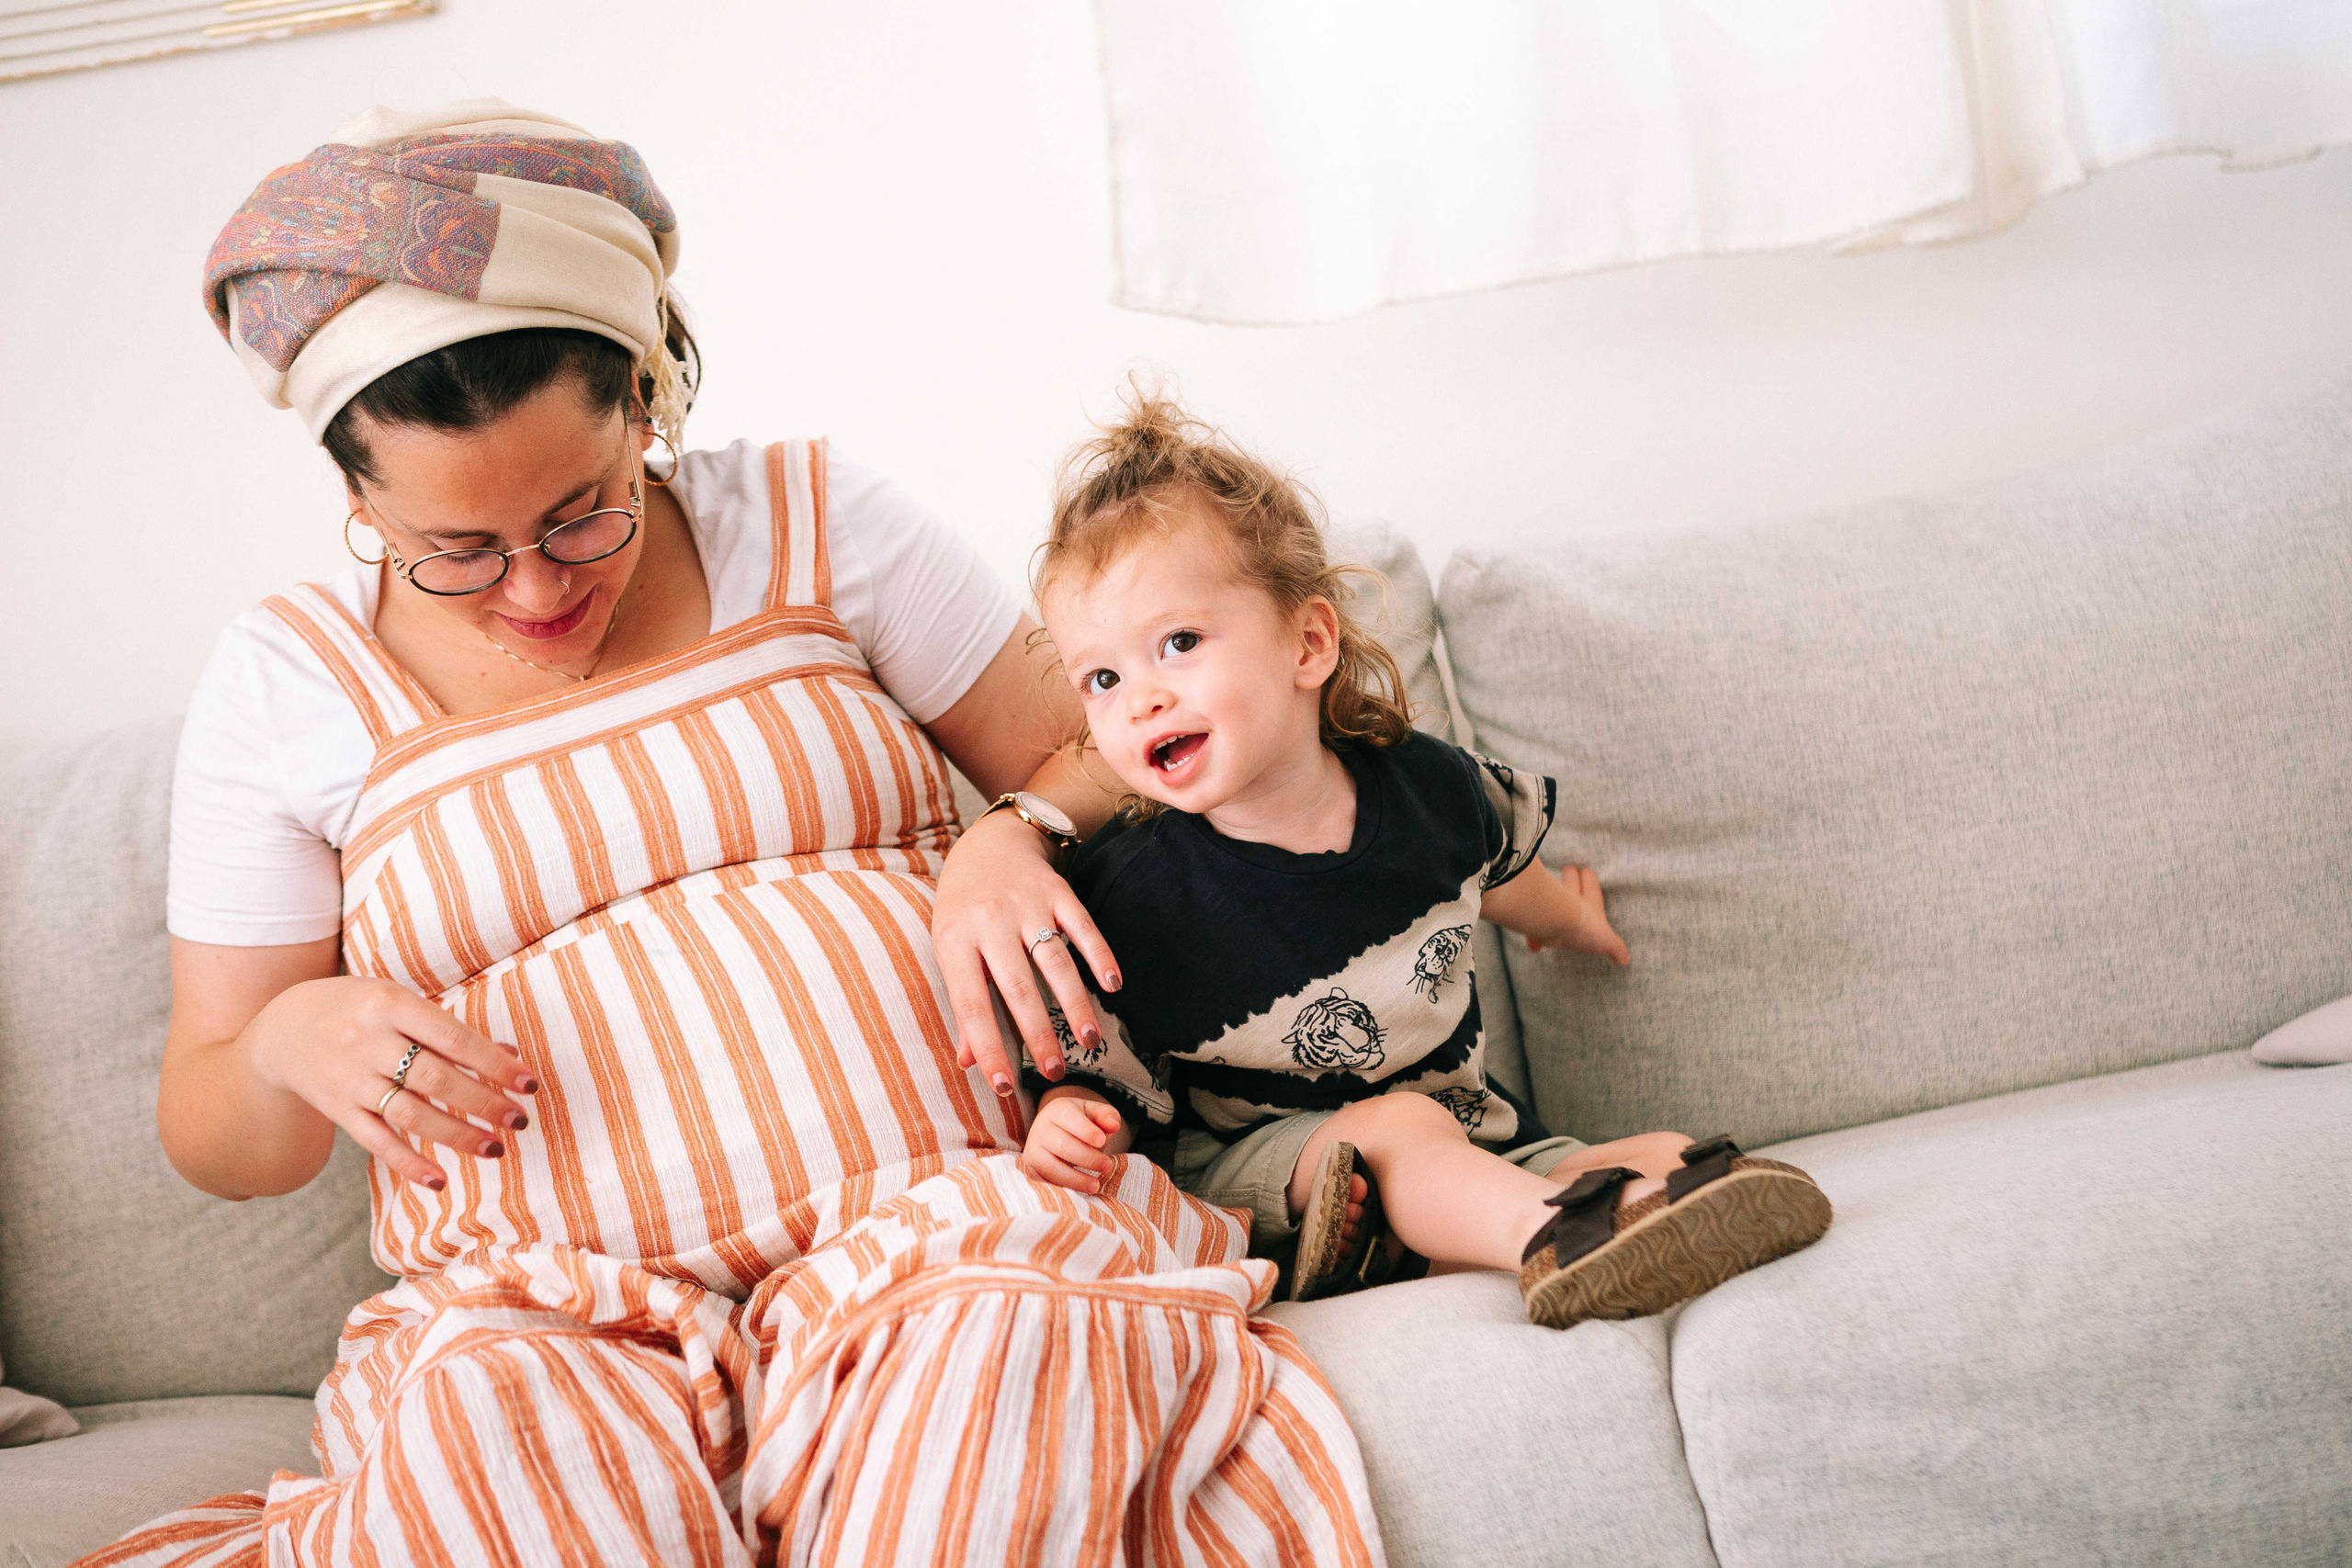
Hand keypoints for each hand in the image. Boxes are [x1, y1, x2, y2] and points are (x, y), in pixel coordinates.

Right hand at [244, 975, 539, 1188]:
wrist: (283, 1028)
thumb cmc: (360, 1011)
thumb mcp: (398, 1002)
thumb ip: (448, 1028)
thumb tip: (510, 1053)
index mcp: (390, 1004)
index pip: (452, 1038)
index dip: (494, 1063)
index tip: (529, 1085)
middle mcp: (368, 1041)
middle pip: (434, 1078)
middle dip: (482, 1103)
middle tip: (519, 1121)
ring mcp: (349, 1078)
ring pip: (409, 1114)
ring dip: (456, 1135)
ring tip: (495, 1149)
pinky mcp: (336, 1108)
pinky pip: (375, 1140)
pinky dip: (408, 1163)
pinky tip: (440, 1180)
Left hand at [931, 809, 1120, 1097]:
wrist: (988, 843)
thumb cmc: (964, 909)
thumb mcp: (951, 950)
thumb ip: (964, 1004)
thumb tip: (969, 1063)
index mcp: (954, 941)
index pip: (971, 1005)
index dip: (989, 1047)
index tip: (1005, 1087)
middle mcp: (990, 922)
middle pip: (1018, 988)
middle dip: (1039, 1035)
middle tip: (1054, 1072)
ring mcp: (1026, 904)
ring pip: (1055, 962)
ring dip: (1076, 1004)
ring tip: (1090, 1041)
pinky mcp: (1057, 891)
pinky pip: (1083, 927)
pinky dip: (1100, 956)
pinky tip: (1113, 986)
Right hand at [1020, 1092, 1126, 1192]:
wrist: (1057, 1130)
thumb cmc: (1081, 1123)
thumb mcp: (1095, 1114)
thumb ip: (1107, 1116)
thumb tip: (1113, 1126)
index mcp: (1057, 1110)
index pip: (1068, 1117)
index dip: (1085, 1130)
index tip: (1102, 1141)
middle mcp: (1041, 1128)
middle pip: (1061, 1145)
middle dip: (1086, 1157)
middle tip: (1107, 1165)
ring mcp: (1033, 1150)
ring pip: (1050, 1167)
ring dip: (1075, 1178)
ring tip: (1095, 1185)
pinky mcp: (1031, 1169)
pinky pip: (1044, 1182)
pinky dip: (1063, 1187)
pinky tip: (1080, 1190)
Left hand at [1525, 863, 1630, 964]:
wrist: (1555, 921)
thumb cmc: (1584, 926)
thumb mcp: (1605, 940)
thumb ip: (1615, 948)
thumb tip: (1625, 960)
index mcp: (1589, 902)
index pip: (1591, 882)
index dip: (1589, 877)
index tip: (1586, 871)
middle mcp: (1570, 899)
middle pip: (1569, 880)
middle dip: (1570, 876)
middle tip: (1570, 872)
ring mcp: (1551, 905)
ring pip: (1550, 893)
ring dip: (1550, 899)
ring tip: (1550, 909)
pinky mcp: (1536, 915)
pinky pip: (1532, 922)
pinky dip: (1533, 936)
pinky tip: (1534, 946)